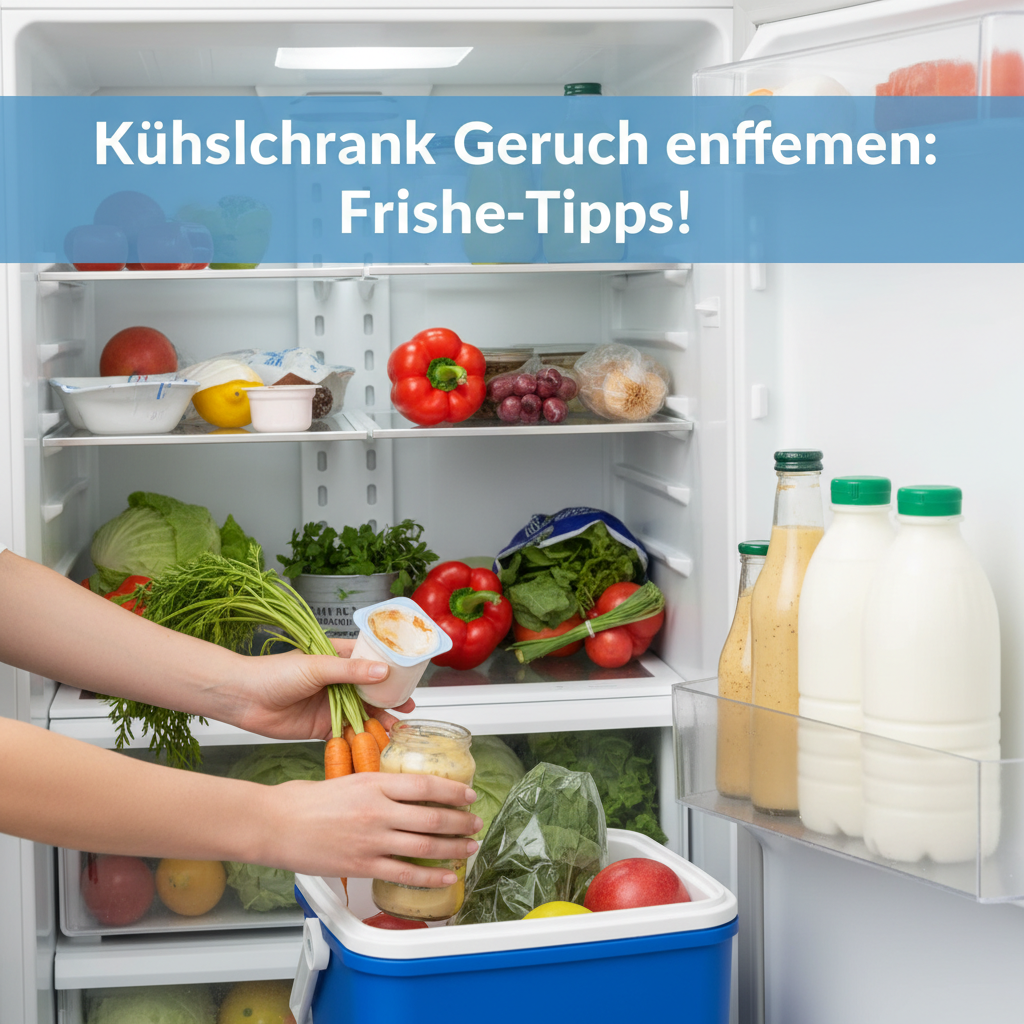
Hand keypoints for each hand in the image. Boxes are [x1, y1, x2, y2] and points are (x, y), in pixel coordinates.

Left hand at [229, 640, 413, 740]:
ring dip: (380, 721)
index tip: (410, 676)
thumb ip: (349, 671)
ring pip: (363, 713)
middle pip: (372, 691)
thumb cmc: (274, 673)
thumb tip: (382, 672)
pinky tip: (376, 743)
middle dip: (391, 699)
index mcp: (338, 658)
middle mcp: (338, 681)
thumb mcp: (316, 666)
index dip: (391, 669)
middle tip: (409, 707)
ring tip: (397, 729)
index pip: (372, 661)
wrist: (243, 699)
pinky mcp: (323, 727)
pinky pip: (348, 734)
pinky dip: (362, 739)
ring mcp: (332, 705)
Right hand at [261, 773, 482, 885]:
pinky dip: (429, 876)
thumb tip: (398, 793)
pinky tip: (445, 876)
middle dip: (460, 821)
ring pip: (424, 845)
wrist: (275, 824)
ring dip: (452, 847)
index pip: (425, 784)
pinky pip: (405, 873)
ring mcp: (372, 840)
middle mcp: (377, 811)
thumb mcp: (346, 779)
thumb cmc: (303, 801)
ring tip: (468, 847)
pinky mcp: (363, 865)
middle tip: (474, 822)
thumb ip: (375, 786)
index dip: (452, 791)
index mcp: (373, 783)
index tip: (468, 795)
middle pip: (432, 816)